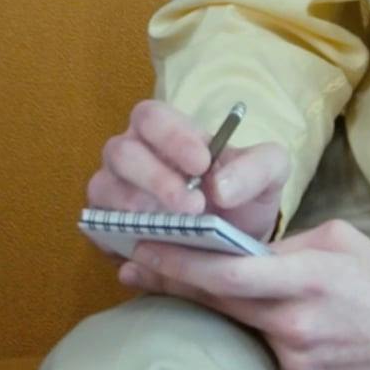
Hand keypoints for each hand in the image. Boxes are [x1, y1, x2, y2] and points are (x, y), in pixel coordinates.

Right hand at [88, 97, 288, 245]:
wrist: (236, 240)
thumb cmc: (244, 195)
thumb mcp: (269, 174)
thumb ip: (257, 166)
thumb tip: (219, 185)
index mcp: (165, 131)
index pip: (151, 117)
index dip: (171, 137)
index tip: (202, 164)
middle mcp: (131, 155)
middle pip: (120, 152)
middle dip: (156, 179)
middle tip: (194, 207)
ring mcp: (113, 190)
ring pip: (104, 188)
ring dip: (138, 209)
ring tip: (176, 229)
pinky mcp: (106, 227)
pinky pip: (99, 229)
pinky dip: (122, 238)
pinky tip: (153, 252)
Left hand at [117, 219, 369, 369]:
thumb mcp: (342, 243)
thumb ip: (286, 246)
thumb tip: (241, 249)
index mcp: (305, 278)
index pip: (223, 269)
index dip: (175, 260)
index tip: (139, 248)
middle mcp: (296, 325)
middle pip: (217, 302)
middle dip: (172, 283)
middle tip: (134, 270)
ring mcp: (299, 365)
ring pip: (244, 335)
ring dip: (233, 318)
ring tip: (241, 300)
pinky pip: (272, 364)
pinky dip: (272, 348)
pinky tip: (302, 341)